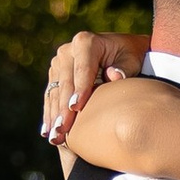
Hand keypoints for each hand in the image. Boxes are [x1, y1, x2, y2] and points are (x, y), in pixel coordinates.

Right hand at [43, 29, 150, 144]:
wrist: (122, 52)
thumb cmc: (131, 57)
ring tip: (54, 136)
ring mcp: (59, 63)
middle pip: (65, 83)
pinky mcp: (55, 75)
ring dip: (54, 116)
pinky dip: (50, 114)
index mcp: (86, 42)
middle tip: (62, 130)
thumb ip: (124, 68)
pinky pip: (51, 96)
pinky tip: (47, 132)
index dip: (79, 88)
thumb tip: (115, 77)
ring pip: (55, 92)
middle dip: (63, 108)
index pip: (82, 69)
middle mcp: (68, 51)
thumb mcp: (132, 60)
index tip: (76, 107)